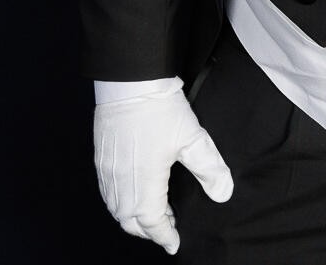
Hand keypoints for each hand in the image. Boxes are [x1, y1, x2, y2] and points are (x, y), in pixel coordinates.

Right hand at [93, 79, 233, 253]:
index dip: (164, 235)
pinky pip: (107, 193)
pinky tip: (133, 194)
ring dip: (133, 218)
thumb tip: (223, 193)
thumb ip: (209, 169)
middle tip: (167, 229)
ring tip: (154, 213)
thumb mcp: (193, 138)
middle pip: (130, 221)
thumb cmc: (159, 109)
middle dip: (148, 230)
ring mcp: (108, 172)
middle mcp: (121, 182)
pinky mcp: (101, 160)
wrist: (129, 83)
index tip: (174, 242)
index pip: (152, 222)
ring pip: (116, 209)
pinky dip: (120, 203)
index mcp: (143, 183)